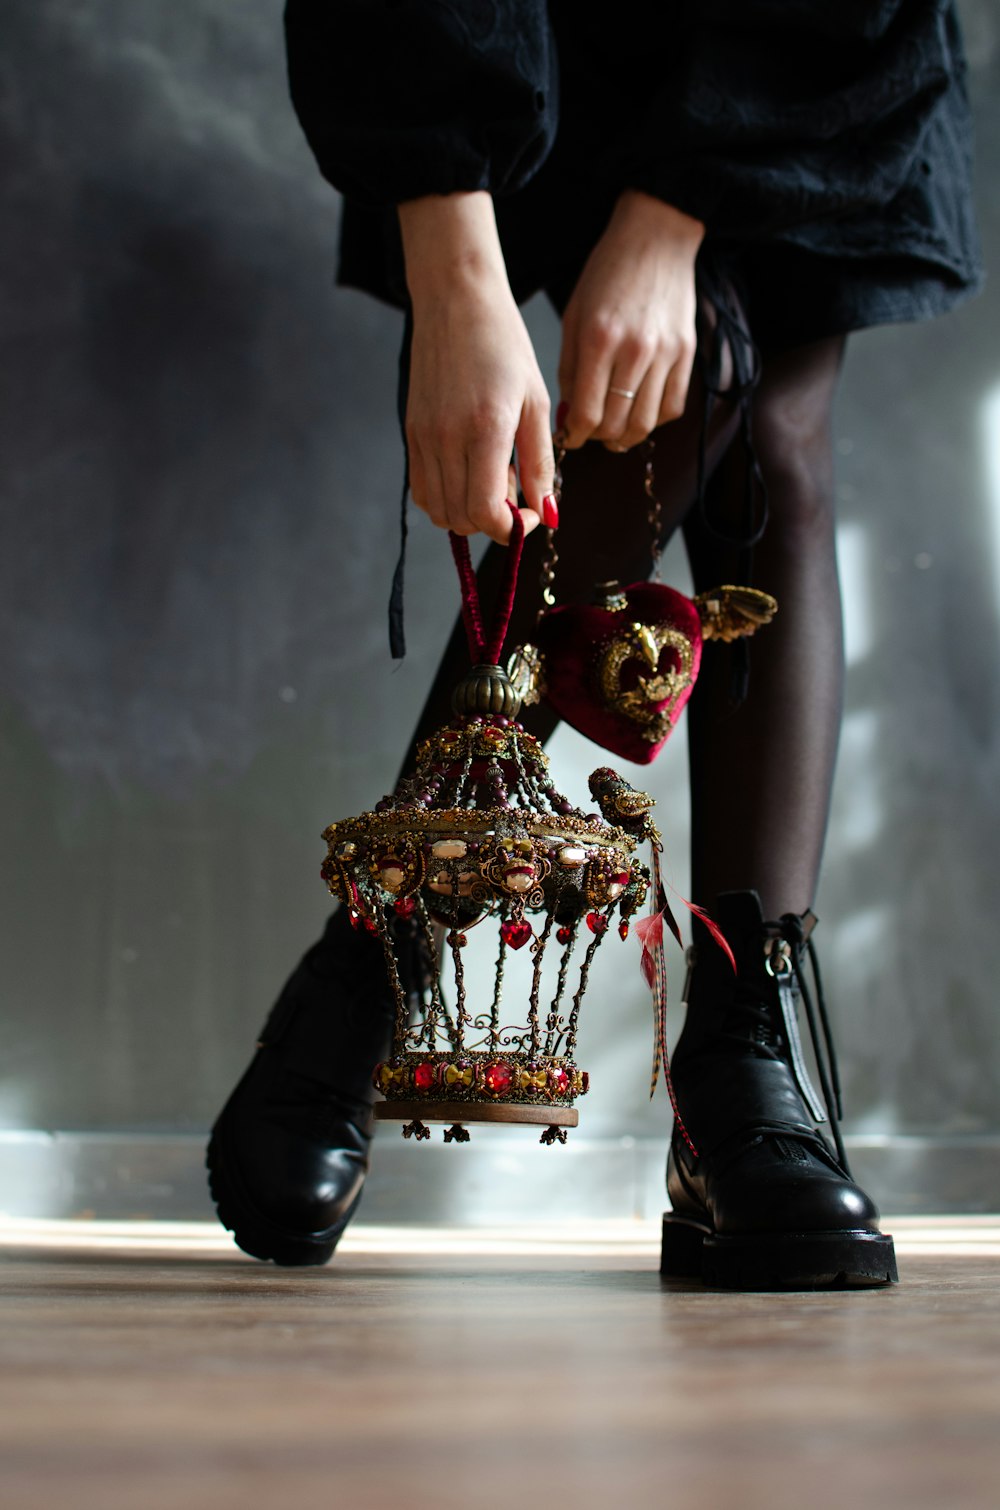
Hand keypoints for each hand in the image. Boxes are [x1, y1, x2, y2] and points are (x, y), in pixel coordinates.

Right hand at [399, 193, 553, 542]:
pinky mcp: (411, 432)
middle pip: (462, 519)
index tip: (531, 513)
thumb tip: (547, 512)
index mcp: (486, 429)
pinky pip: (422, 490)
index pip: (487, 513)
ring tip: (493, 480)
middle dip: (494, 522)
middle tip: (516, 492)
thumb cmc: (504, 345)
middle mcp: (447, 439)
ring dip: (469, 512)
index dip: (513, 528)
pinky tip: (469, 474)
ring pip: (440, 511)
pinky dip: (446, 498)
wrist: (455, 301)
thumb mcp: (535, 402)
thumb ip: (540, 463)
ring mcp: (424, 437)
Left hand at [558, 192, 703, 451]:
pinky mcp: (687, 353)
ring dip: (626, 435)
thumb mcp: (574, 316)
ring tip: (614, 430)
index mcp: (598, 339)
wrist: (656, 237)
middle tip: (590, 433)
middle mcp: (634, 350)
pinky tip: (640, 410)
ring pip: (646, 423)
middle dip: (598, 438)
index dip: (575, 436)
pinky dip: (655, 419)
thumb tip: (569, 416)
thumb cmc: (608, 273)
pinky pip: (673, 407)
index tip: (571, 437)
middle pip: (616, 425)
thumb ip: (569, 369)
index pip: (586, 414)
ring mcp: (665, 353)